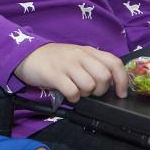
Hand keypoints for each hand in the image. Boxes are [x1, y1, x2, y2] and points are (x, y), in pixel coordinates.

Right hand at [14, 43, 128, 102]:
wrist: (26, 55)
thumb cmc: (54, 58)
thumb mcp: (76, 56)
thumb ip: (93, 64)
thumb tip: (112, 82)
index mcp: (88, 51)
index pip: (114, 63)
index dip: (122, 80)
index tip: (121, 93)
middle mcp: (79, 55)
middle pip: (104, 76)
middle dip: (101, 89)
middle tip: (91, 91)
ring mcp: (66, 64)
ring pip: (89, 85)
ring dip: (86, 94)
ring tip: (77, 91)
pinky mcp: (53, 74)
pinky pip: (72, 91)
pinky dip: (73, 97)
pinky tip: (68, 94)